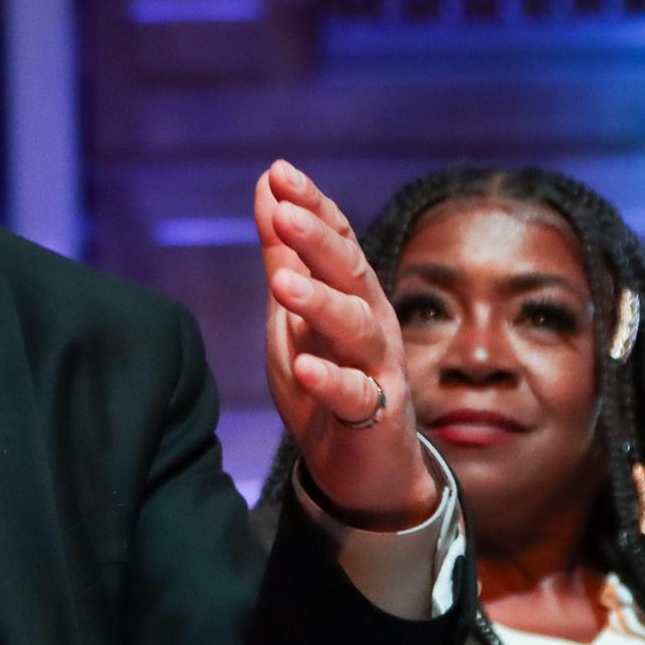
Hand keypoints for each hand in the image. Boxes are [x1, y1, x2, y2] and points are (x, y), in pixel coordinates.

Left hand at [253, 160, 437, 528]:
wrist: (362, 471)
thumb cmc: (324, 383)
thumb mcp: (292, 316)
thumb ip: (281, 255)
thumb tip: (266, 187)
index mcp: (353, 294)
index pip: (337, 239)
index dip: (313, 206)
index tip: (280, 173)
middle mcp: (373, 322)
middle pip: (351, 273)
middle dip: (318, 241)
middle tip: (284, 213)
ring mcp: (378, 368)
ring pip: (356, 327)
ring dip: (321, 302)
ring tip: (283, 283)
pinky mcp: (377, 416)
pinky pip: (355, 395)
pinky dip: (331, 379)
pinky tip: (306, 366)